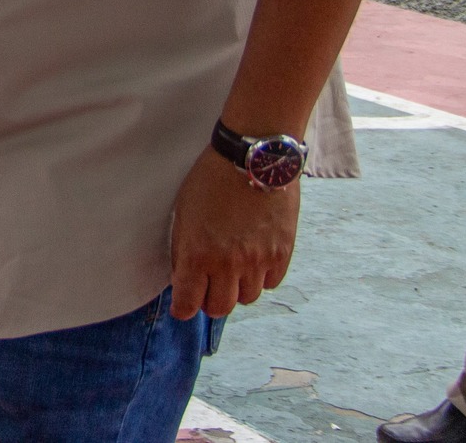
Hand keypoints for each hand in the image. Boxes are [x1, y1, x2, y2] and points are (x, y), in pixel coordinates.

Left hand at [167, 147, 298, 319]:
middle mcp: (227, 264)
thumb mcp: (184, 212)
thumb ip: (184, 249)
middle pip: (219, 308)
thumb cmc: (211, 179)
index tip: (183, 306)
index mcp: (197, 254)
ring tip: (233, 270)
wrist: (252, 157)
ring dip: (237, 289)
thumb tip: (184, 276)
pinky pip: (271, 283)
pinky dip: (261, 278)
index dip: (183, 308)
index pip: (188, 303)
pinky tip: (254, 260)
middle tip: (207, 289)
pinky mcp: (281, 253)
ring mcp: (257, 260)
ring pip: (247, 298)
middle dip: (210, 302)